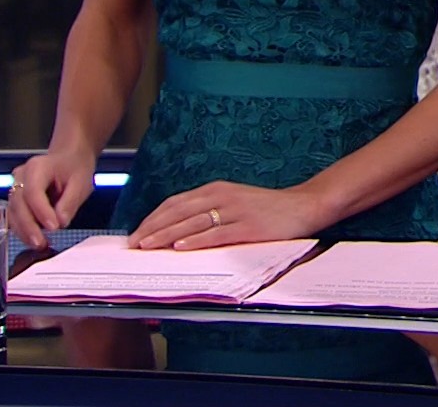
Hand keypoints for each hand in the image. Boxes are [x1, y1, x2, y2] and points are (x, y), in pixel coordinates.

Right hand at [7, 149, 95, 247]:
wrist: (69, 159)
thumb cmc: (75, 168)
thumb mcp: (81, 182)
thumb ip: (70, 202)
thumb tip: (61, 222)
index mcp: (37, 167)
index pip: (33, 191)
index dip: (41, 211)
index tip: (54, 227)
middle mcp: (20, 177)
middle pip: (18, 204)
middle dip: (28, 226)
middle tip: (41, 243)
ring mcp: (15, 188)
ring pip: (12, 212)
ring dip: (23, 231)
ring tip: (39, 245)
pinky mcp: (16, 200)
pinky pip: (14, 216)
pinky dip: (23, 230)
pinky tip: (34, 240)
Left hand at [129, 181, 332, 250]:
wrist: (303, 206)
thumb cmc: (268, 208)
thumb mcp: (234, 202)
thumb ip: (209, 211)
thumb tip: (178, 231)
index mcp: (216, 189)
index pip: (176, 203)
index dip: (154, 218)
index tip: (137, 232)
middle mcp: (222, 196)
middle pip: (179, 212)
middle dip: (153, 228)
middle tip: (134, 243)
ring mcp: (235, 211)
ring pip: (192, 223)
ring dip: (167, 235)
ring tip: (148, 246)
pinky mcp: (248, 226)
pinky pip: (216, 234)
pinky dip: (196, 241)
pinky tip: (180, 248)